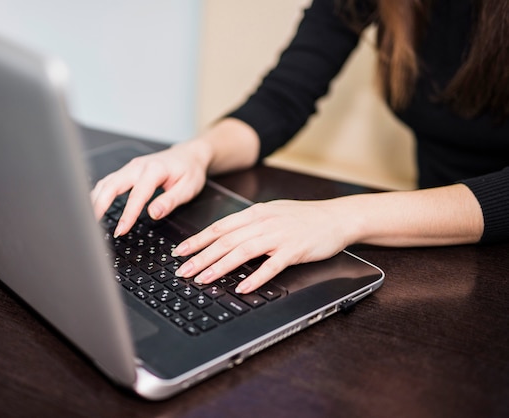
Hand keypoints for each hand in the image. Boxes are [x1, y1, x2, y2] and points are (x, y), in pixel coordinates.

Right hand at [91, 141, 211, 236]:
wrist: (189, 155)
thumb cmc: (190, 171)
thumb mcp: (188, 188)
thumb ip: (170, 201)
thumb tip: (153, 213)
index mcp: (154, 170)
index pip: (137, 195)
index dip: (128, 214)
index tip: (121, 230)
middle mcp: (138, 166)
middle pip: (111, 185)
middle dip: (99, 205)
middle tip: (92, 225)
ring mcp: (130, 167)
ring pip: (106, 182)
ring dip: (95, 200)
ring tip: (89, 219)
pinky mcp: (127, 171)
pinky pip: (108, 182)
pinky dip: (99, 194)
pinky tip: (94, 207)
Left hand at [173, 199, 354, 293]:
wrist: (337, 217)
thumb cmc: (304, 218)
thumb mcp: (272, 214)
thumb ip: (249, 225)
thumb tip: (224, 238)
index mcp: (255, 213)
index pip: (219, 228)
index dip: (197, 240)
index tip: (180, 253)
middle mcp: (263, 222)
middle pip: (225, 241)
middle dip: (200, 257)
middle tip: (183, 271)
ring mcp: (279, 236)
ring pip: (242, 252)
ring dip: (219, 267)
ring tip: (203, 280)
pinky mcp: (294, 250)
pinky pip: (271, 266)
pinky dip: (255, 277)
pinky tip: (242, 287)